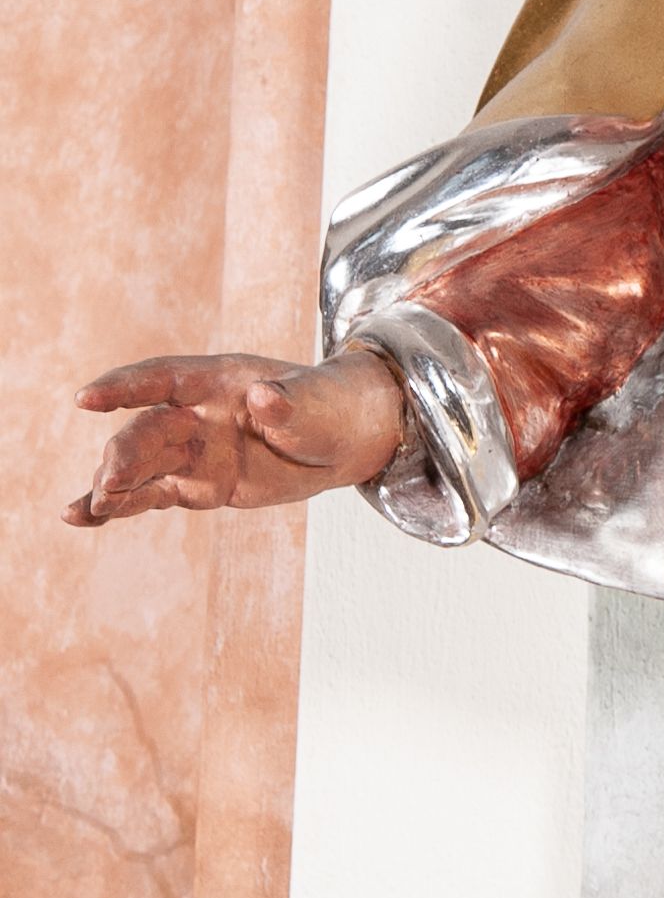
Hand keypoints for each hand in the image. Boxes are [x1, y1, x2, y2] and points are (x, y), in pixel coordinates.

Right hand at [64, 347, 406, 526]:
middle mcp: (196, 414)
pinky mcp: (200, 484)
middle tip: (110, 483)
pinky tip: (83, 517)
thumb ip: (286, 403)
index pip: (162, 380)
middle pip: (148, 430)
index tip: (86, 398)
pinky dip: (121, 506)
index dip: (124, 388)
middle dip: (125, 454)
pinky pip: (153, 494)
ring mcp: (195, 450)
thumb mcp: (315, 404)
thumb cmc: (328, 407)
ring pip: (143, 465)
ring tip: (90, 509)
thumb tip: (262, 396)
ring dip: (114, 484)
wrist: (345, 438)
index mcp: (218, 382)